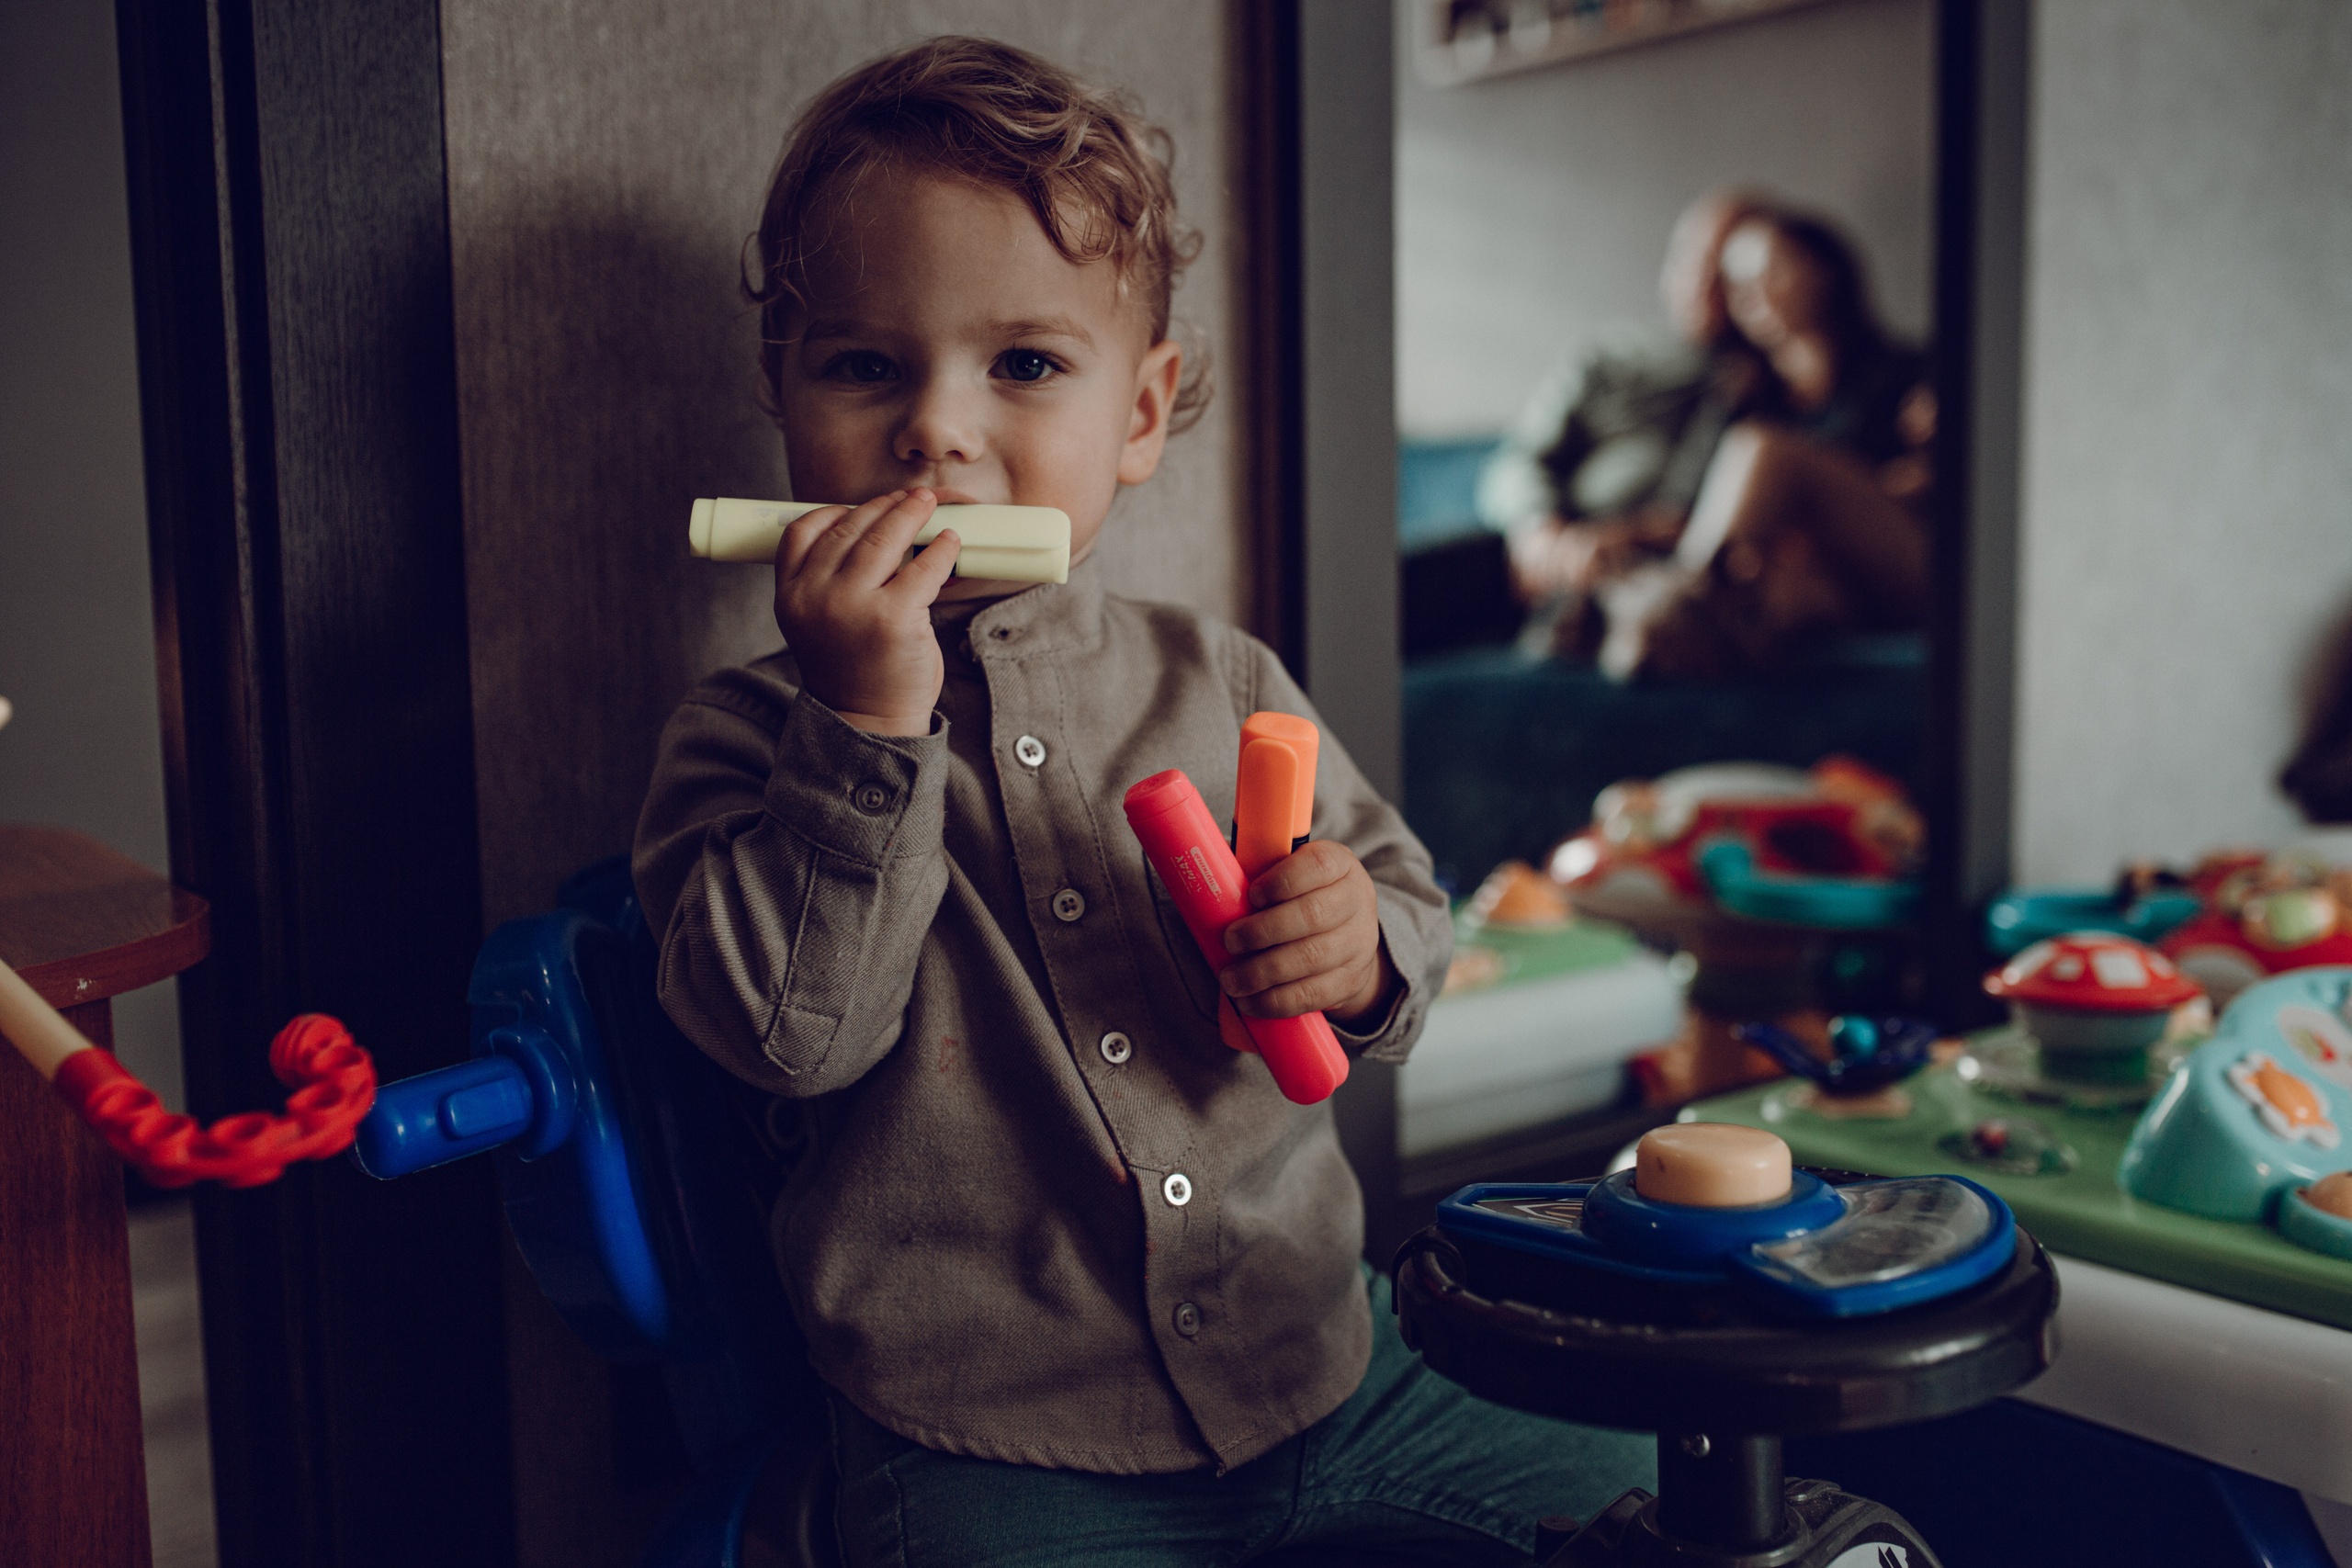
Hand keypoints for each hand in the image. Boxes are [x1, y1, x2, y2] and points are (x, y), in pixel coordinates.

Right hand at [773, 488, 960, 735]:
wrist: (868, 720)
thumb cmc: (852, 668)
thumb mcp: (819, 622)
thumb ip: (829, 581)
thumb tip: (877, 531)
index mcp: (790, 596)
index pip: (801, 533)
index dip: (833, 512)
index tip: (859, 507)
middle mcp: (815, 597)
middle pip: (848, 529)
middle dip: (883, 506)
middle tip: (909, 497)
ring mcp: (853, 605)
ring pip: (884, 539)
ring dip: (910, 514)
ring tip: (927, 504)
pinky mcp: (894, 617)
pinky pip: (923, 567)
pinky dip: (940, 549)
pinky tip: (949, 543)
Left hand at [1217, 840, 1395, 1026]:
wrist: (1348, 932)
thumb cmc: (1302, 896)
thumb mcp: (1290, 872)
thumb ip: (1259, 873)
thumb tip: (1213, 886)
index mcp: (1339, 864)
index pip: (1318, 866)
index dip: (1282, 881)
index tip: (1252, 895)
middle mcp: (1356, 901)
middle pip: (1313, 915)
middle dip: (1264, 931)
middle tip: (1230, 941)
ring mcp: (1358, 943)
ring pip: (1312, 958)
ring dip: (1263, 971)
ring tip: (1231, 979)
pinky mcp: (1351, 980)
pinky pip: (1314, 994)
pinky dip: (1277, 1001)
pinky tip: (1250, 1002)